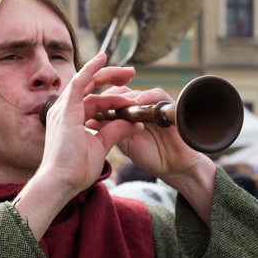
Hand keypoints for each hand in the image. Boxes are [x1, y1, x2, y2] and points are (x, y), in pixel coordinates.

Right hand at [15, 53, 143, 239]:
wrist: (61, 181)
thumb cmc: (75, 170)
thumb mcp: (101, 146)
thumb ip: (116, 130)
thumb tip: (136, 122)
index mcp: (72, 119)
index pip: (95, 100)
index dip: (114, 96)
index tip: (132, 96)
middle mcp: (65, 110)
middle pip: (91, 86)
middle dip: (112, 78)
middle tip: (131, 74)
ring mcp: (64, 108)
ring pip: (88, 82)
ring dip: (108, 74)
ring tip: (128, 72)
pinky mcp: (66, 109)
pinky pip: (79, 82)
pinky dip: (91, 69)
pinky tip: (103, 59)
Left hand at [87, 87, 208, 182]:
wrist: (174, 166)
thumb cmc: (150, 156)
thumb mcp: (125, 144)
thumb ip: (109, 130)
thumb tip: (89, 119)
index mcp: (125, 113)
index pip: (107, 99)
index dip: (96, 99)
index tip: (83, 105)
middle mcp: (137, 106)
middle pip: (118, 91)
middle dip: (107, 92)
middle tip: (96, 97)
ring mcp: (151, 104)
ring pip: (134, 91)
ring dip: (124, 97)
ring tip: (116, 104)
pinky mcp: (166, 105)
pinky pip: (156, 94)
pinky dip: (145, 97)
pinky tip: (137, 103)